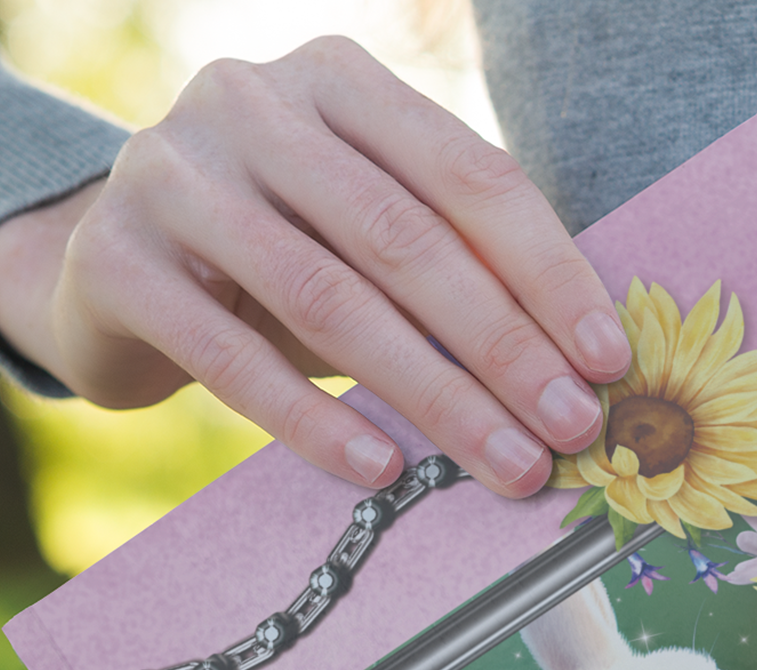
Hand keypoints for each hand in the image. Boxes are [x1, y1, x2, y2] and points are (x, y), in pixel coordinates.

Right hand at [0, 37, 631, 494]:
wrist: (117, 269)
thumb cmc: (283, 253)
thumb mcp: (368, 232)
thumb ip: (455, 262)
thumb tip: (582, 365)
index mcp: (341, 84)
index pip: (471, 176)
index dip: (549, 273)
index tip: (609, 361)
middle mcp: (253, 105)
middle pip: (407, 241)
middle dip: (505, 347)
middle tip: (571, 428)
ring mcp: (174, 176)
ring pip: (330, 299)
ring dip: (435, 395)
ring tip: (508, 464)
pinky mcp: (117, 262)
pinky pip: (233, 358)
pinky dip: (314, 420)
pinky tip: (383, 468)